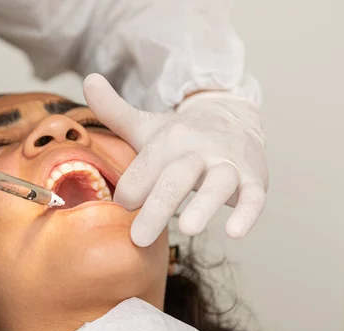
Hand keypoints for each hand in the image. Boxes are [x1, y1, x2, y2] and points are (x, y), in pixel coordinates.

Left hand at [84, 74, 267, 246]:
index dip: (130, 190)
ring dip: (204, 205)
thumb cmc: (181, 135)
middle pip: (178, 177)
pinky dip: (248, 213)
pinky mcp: (254, 179)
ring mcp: (228, 164)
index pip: (145, 167)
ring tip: (188, 229)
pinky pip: (254, 197)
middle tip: (139, 238)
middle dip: (158, 206)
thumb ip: (114, 110)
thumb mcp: (146, 125)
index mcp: (169, 138)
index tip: (119, 208)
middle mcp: (199, 149)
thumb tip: (89, 79)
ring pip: (218, 184)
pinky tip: (235, 232)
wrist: (234, 116)